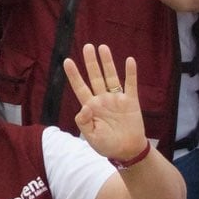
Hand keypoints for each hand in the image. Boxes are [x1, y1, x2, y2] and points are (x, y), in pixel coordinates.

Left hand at [63, 44, 147, 163]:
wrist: (127, 151)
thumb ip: (84, 122)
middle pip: (95, 77)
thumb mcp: (90, 137)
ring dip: (107, 63)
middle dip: (91, 62)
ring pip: (111, 77)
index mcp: (91, 107)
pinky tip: (129, 60)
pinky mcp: (131, 101)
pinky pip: (130, 84)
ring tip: (103, 47)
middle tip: (87, 46)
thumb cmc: (107, 145)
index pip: (80, 87)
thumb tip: (84, 106)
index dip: (74, 75)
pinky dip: (131, 73)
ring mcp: (117, 99)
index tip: (67, 61)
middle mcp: (102, 99)